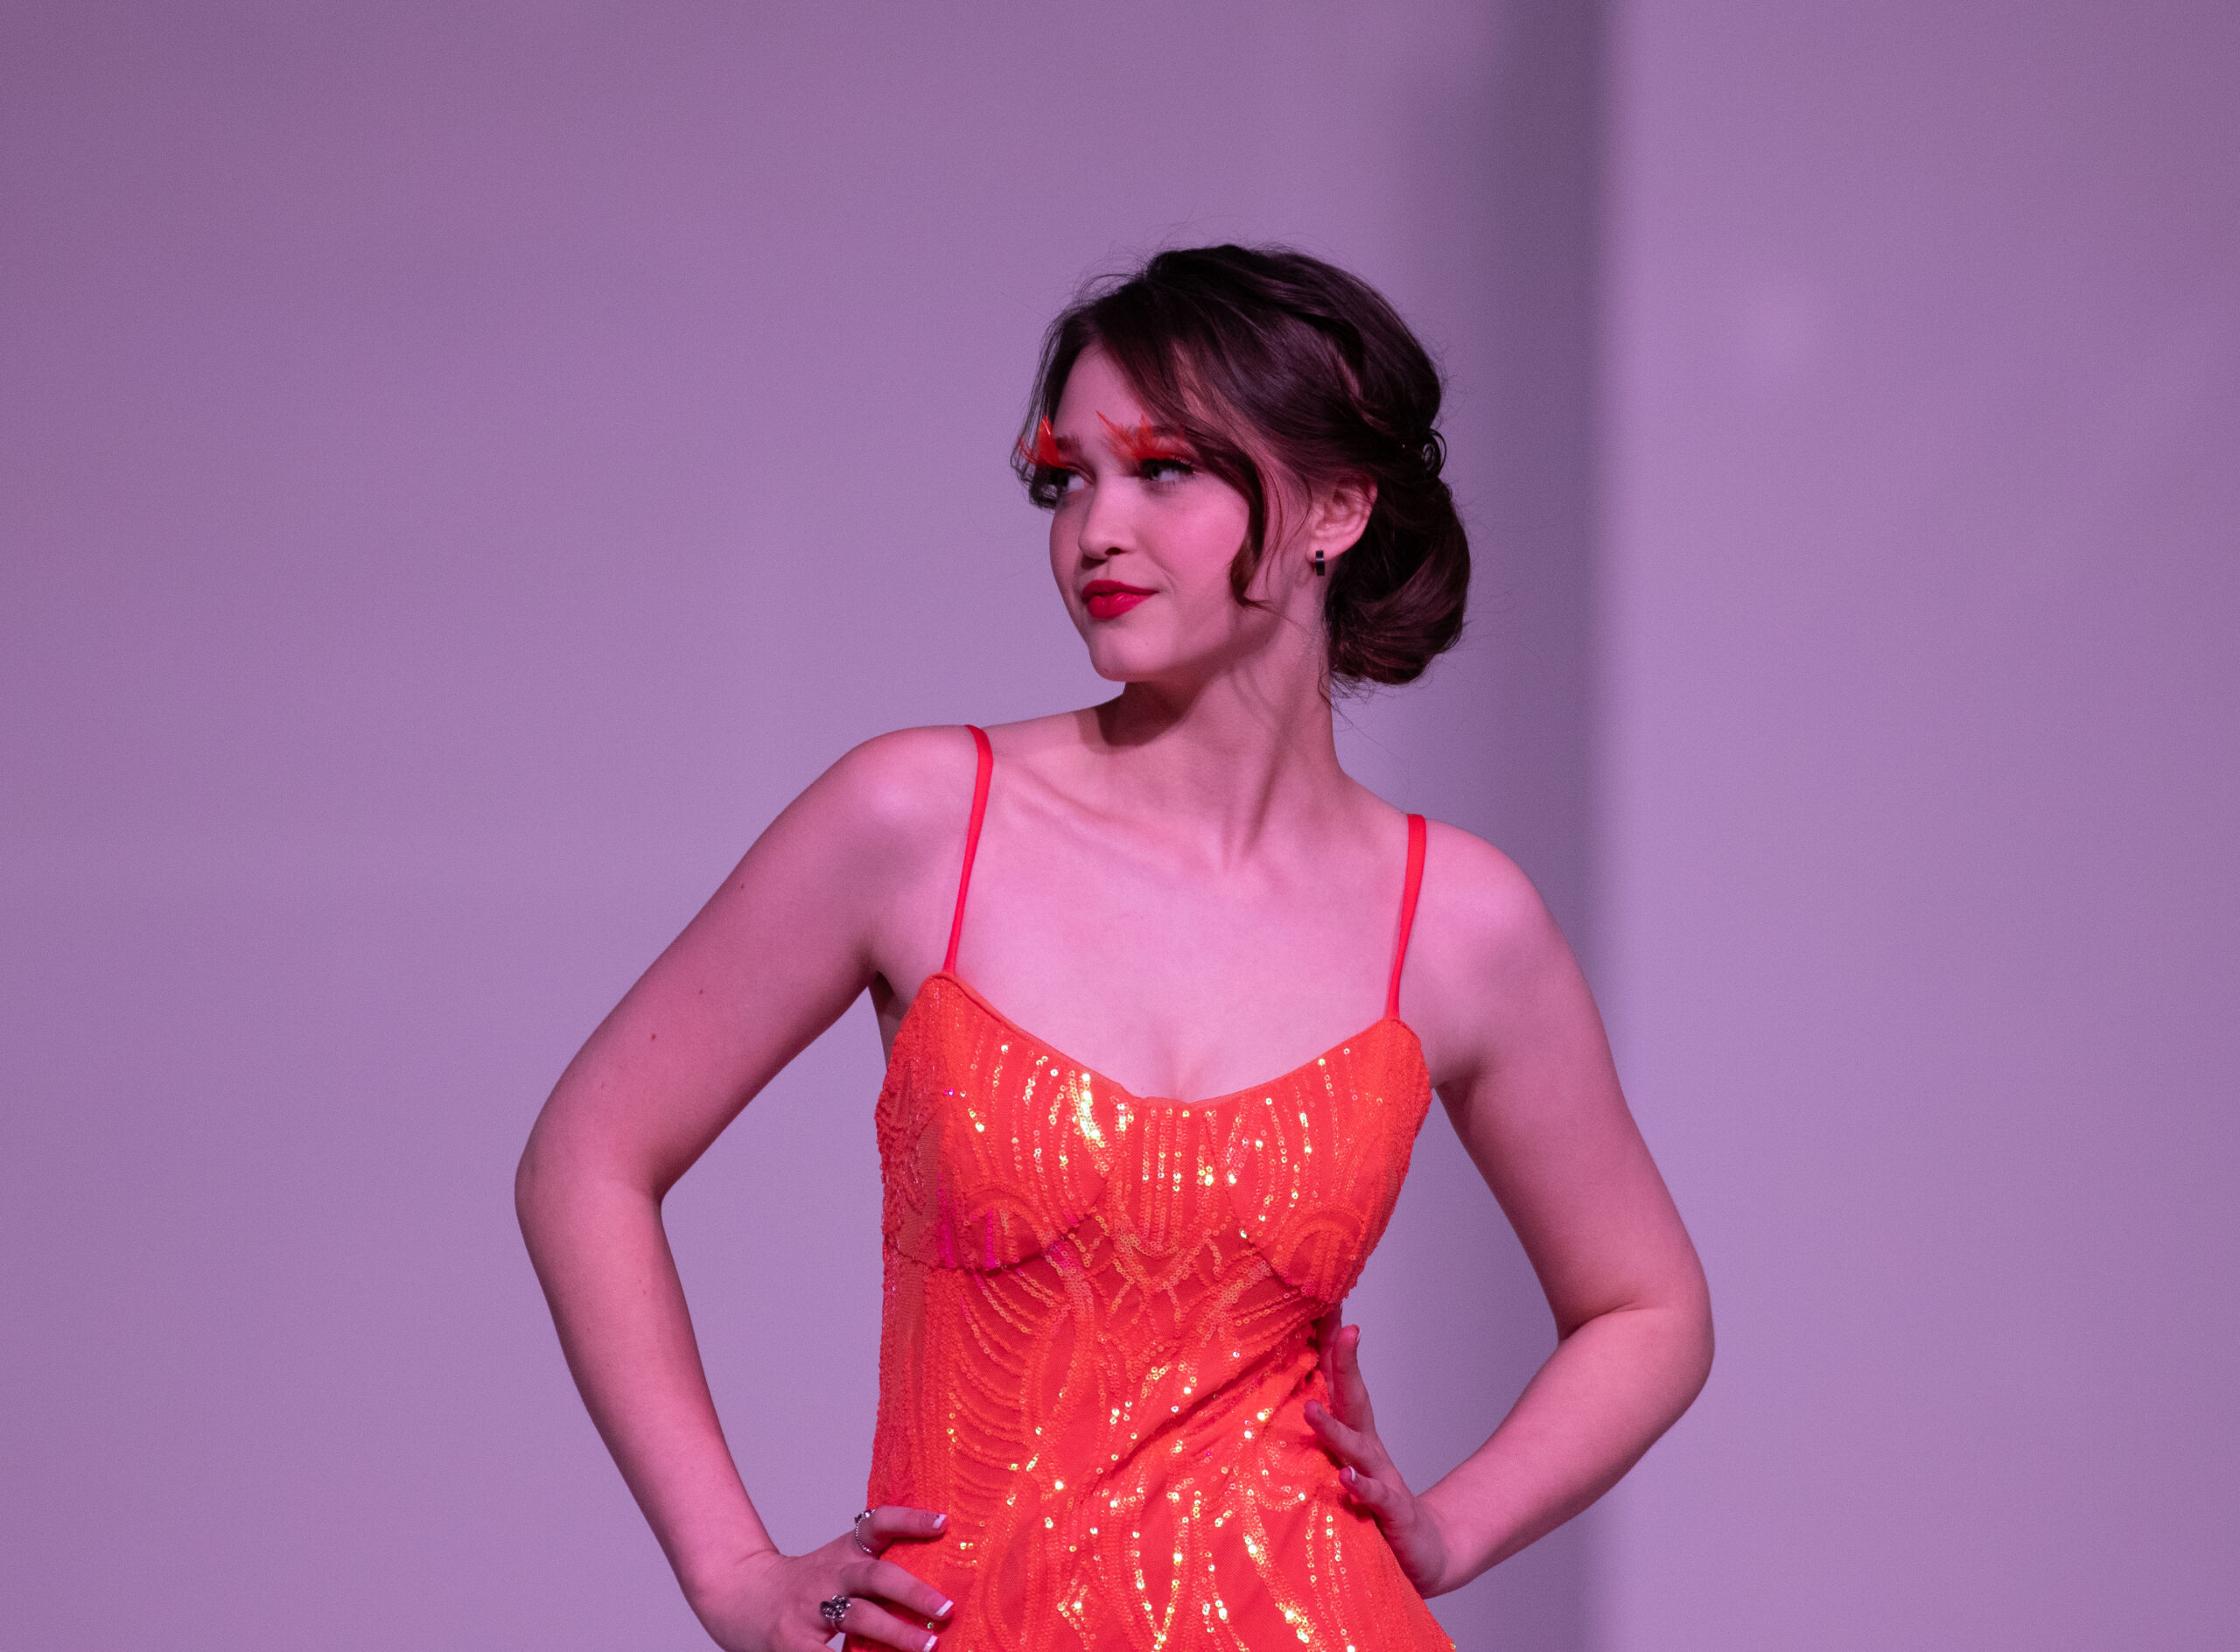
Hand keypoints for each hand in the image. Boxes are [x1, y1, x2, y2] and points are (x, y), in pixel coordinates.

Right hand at [689, 1506, 953, 1651]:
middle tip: (946, 1608)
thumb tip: (938, 1581)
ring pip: (857, 1618)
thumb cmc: (803, 1586)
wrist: (738, 1596)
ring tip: (928, 1647)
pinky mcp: (794, 1646)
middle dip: (913, 1593)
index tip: (943, 1523)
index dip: (909, 1519)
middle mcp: (830, 1577)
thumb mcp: (838, 1563)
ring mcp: (810, 1612)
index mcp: (844, 1553)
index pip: (878, 1524)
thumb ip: (876, 1567)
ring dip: (895, 1633)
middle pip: (875, 1577)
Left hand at [1304, 1313, 1451, 1596]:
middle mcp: (1368, 1450)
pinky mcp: (1390, 1513)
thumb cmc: (1374, 1505)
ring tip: (1310, 1410)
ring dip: (1333, 1428)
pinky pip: (1373, 1496)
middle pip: (1354, 1399)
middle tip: (1337, 1329)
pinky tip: (1343, 1477)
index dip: (1334, 1347)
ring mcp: (1381, 1479)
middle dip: (1344, 1363)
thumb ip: (1322, 1437)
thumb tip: (1283, 1399)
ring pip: (1356, 1447)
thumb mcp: (1344, 1465)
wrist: (1429, 1552)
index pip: (1342, 1384)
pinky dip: (1358, 1486)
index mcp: (1356, 1435)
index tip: (1326, 1306)